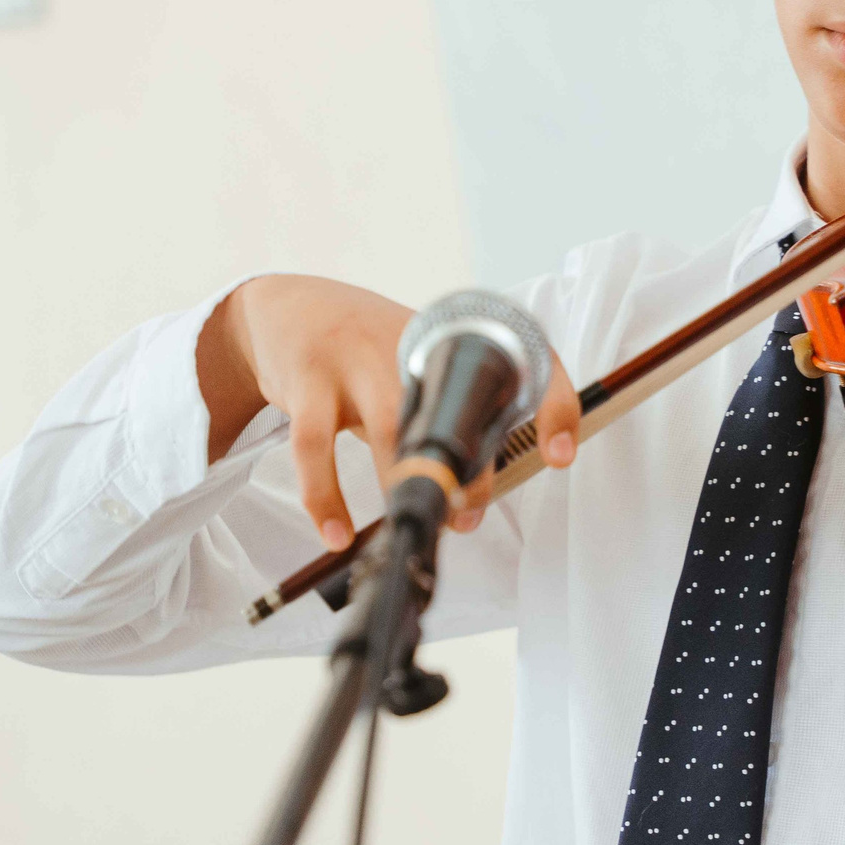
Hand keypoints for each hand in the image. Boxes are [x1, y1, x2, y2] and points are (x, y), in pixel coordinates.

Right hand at [196, 275, 580, 548]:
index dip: (551, 405)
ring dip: (405, 486)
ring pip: (390, 429)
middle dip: (468, 473)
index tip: (560, 455)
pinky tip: (337, 534)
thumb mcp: (416, 362)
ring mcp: (356, 359)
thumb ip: (448, 413)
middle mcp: (410, 346)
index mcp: (450, 342)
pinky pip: (315, 447)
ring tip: (416, 527)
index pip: (521, 361)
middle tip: (468, 516)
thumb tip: (471, 497)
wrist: (284, 310)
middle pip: (452, 410)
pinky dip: (325, 496)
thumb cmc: (364, 350)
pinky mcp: (308, 381)